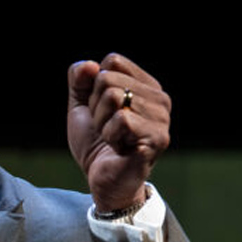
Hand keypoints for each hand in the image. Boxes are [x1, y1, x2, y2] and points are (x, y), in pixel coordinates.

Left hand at [67, 53, 170, 212]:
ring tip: (112, 139)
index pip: (113, 60)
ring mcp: (162, 119)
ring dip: (101, 123)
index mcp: (146, 86)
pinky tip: (119, 148)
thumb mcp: (81, 106)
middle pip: (108, 78)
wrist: (102, 181)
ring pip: (113, 97)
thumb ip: (80, 80)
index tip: (102, 110)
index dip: (94, 86)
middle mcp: (160, 99)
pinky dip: (109, 136)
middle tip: (106, 129)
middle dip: (95, 107)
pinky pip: (120, 120)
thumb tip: (89, 66)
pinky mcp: (157, 139)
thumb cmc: (96, 144)